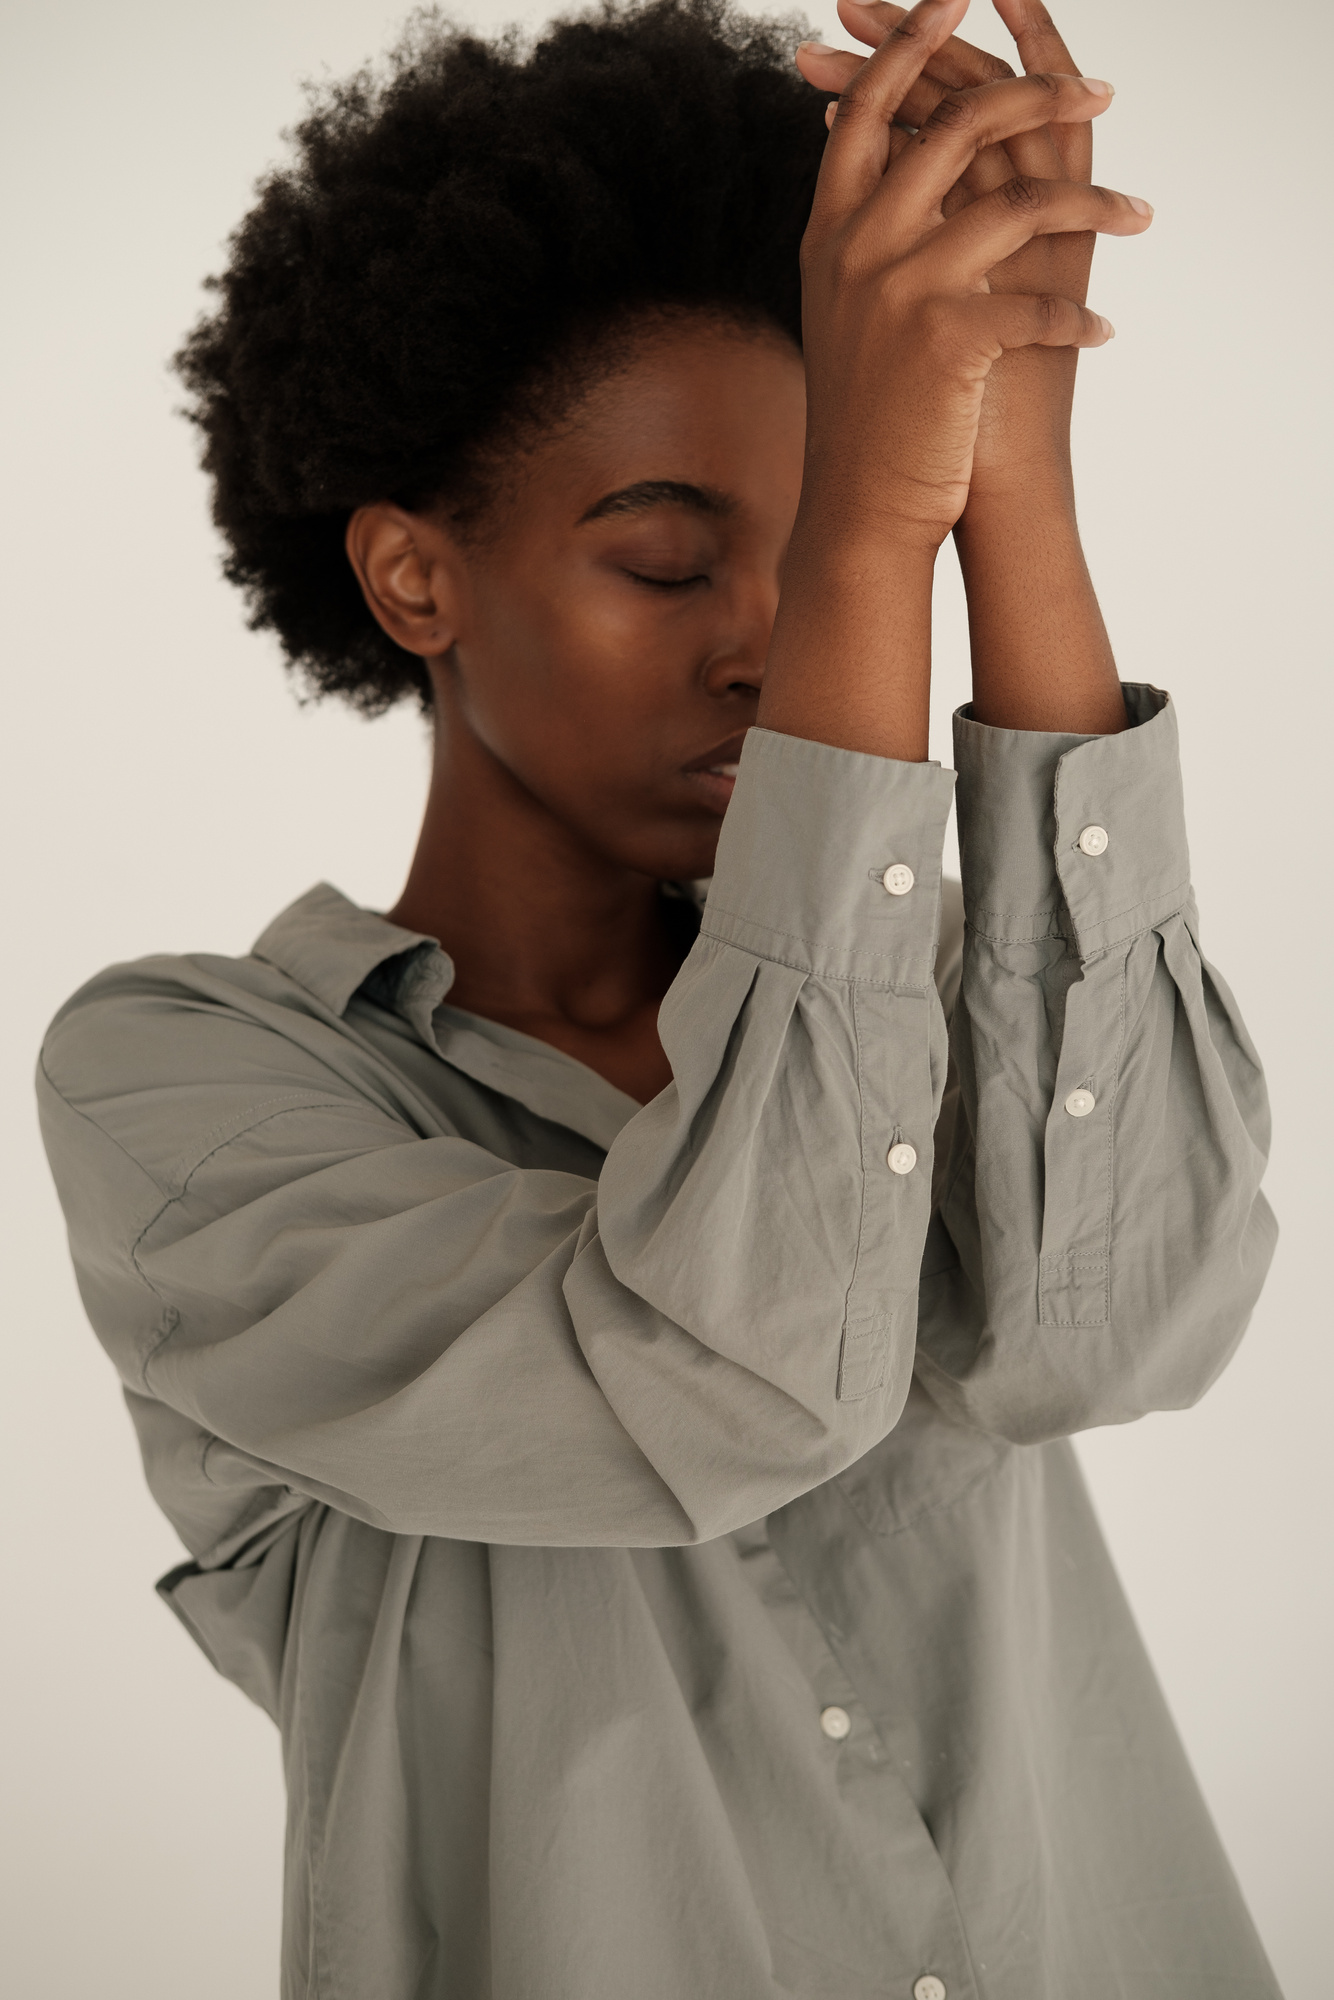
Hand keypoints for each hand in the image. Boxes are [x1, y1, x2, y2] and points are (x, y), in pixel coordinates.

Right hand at [792, 0, 1148, 547]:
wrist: (859, 512)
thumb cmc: (870, 419)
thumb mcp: (854, 313)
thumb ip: (876, 236)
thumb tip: (920, 168)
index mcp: (831, 233)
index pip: (872, 108)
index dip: (915, 44)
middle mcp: (858, 247)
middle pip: (956, 126)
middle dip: (1037, 93)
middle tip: (1100, 89)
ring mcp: (898, 288)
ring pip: (1016, 202)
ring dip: (1093, 205)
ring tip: (1137, 216)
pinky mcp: (943, 339)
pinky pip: (1033, 303)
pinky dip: (1076, 322)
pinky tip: (1101, 337)